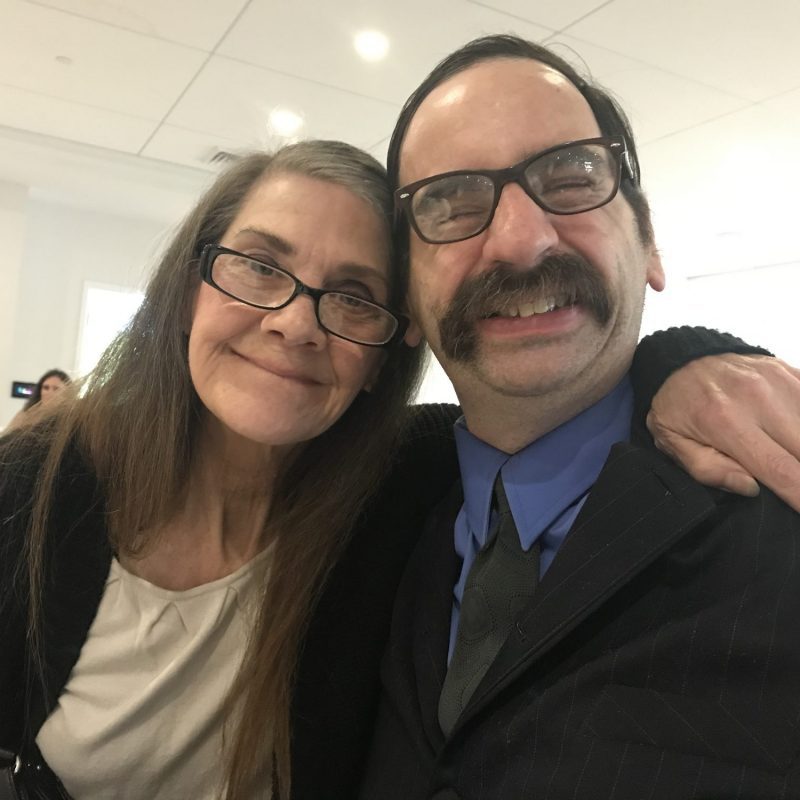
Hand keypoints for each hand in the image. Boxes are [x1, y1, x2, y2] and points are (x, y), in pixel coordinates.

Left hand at [648, 354, 799, 511]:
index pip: (781, 470)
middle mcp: (758, 399)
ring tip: (792, 457)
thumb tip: (750, 488)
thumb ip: (708, 470)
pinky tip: (793, 436)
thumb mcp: (673, 443)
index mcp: (726, 423)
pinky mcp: (788, 371)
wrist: (678, 361)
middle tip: (797, 485)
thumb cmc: (676, 407)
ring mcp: (777, 381)